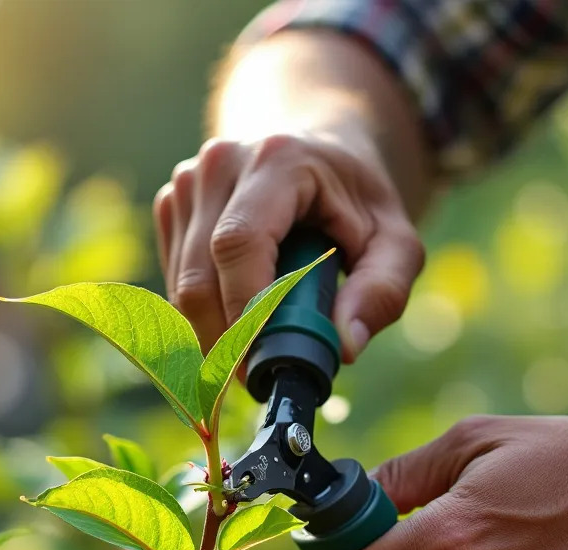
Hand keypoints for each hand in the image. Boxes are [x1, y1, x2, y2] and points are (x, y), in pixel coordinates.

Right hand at [154, 133, 423, 357]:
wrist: (321, 153)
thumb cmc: (358, 202)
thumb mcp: (396, 242)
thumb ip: (383, 292)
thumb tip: (346, 348)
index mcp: (279, 160)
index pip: (239, 244)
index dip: (244, 312)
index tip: (262, 364)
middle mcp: (221, 164)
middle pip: (199, 277)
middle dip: (226, 342)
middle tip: (259, 378)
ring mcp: (188, 183)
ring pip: (180, 288)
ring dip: (213, 334)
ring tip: (257, 345)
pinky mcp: (172, 205)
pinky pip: (174, 283)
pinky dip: (202, 315)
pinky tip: (239, 314)